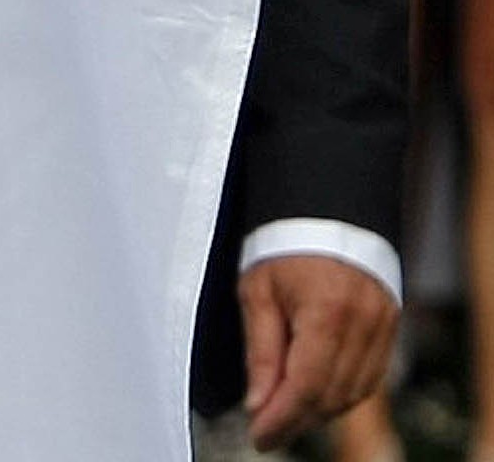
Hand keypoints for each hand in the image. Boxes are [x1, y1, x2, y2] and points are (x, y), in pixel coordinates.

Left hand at [241, 253, 396, 445]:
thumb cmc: (281, 247)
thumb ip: (261, 351)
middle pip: (332, 394)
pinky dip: (342, 394)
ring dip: (320, 411)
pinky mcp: (391, 326)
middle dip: (298, 420)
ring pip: (354, 391)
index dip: (283, 418)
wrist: (326, 212)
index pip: (307, 385)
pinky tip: (316, 398)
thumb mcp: (256, 293)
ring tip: (286, 418)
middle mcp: (363, 323)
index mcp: (326, 312)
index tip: (259, 436)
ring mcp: (384, 325)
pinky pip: (370, 377)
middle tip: (267, 433)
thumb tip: (259, 404)